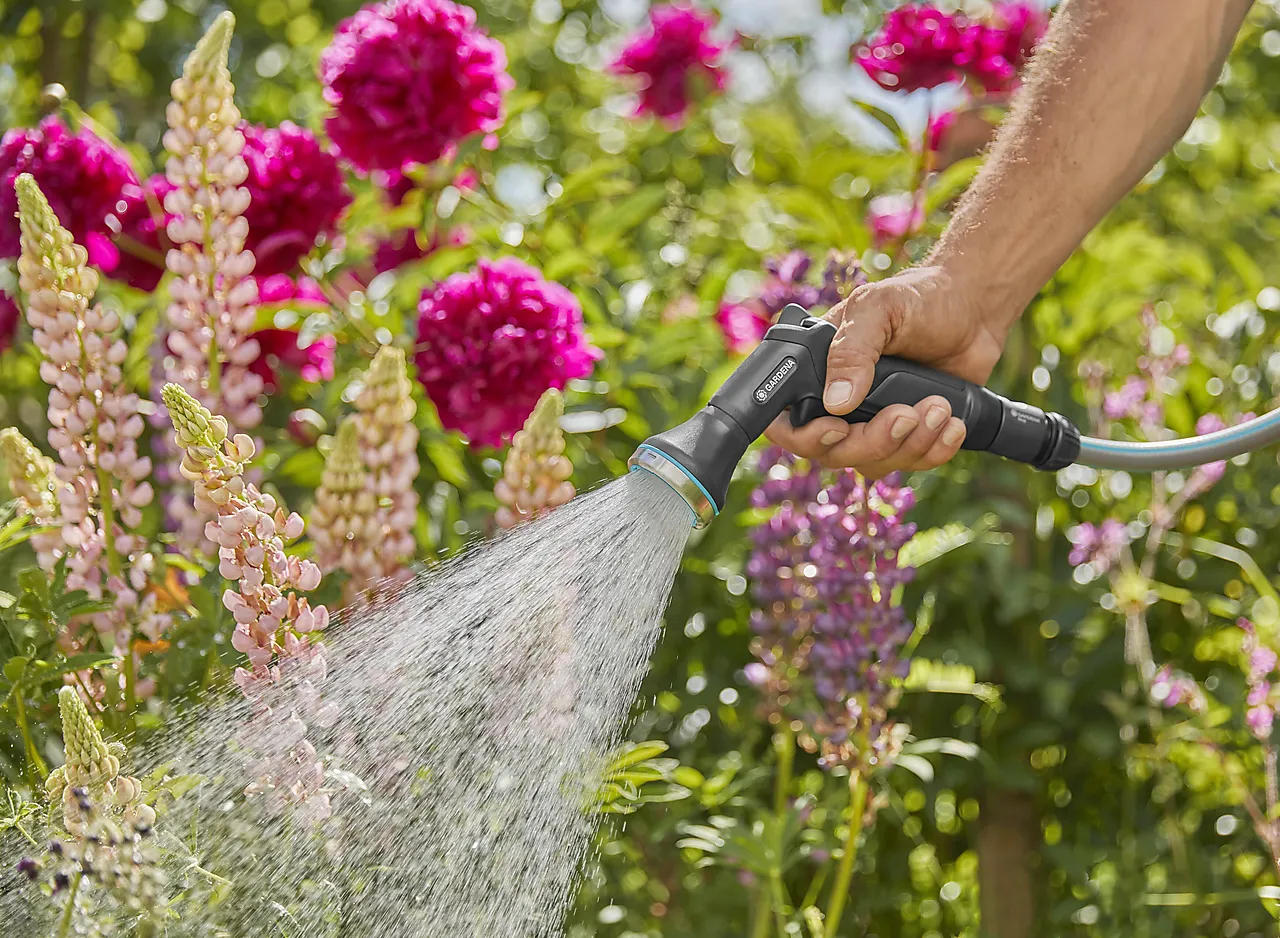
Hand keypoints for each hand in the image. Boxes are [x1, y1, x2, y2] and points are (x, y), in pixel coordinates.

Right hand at [764, 265, 1009, 476]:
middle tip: (906, 413)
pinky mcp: (909, 436)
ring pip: (873, 464)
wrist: (971, 310)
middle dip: (873, 442)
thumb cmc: (918, 299)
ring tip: (940, 407)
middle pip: (833, 453)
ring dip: (910, 444)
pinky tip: (952, 424)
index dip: (804, 437)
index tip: (838, 427)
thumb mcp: (877, 309)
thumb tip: (836, 401)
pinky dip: (934, 451)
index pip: (787, 422)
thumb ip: (851, 351)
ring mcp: (873, 423)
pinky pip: (910, 464)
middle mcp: (839, 404)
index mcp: (817, 372)